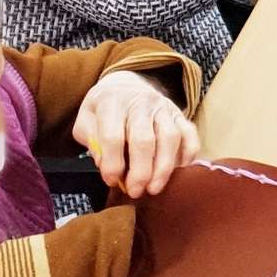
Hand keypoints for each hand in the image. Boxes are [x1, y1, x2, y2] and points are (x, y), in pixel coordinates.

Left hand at [73, 71, 201, 198]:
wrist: (125, 85)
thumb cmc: (103, 110)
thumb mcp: (86, 121)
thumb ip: (92, 142)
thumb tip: (107, 165)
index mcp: (112, 102)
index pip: (113, 136)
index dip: (112, 163)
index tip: (111, 180)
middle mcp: (141, 102)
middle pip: (144, 139)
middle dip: (140, 171)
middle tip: (135, 192)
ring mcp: (164, 107)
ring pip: (170, 137)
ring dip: (164, 167)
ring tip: (154, 188)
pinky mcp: (179, 114)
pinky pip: (190, 133)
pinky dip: (188, 155)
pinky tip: (177, 174)